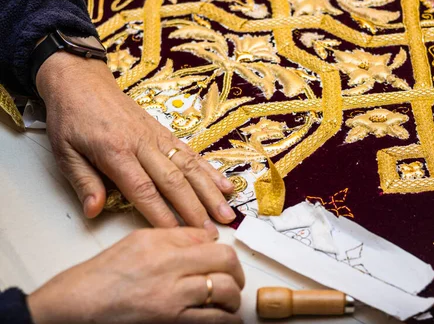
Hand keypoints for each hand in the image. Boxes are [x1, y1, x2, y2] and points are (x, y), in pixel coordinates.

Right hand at [28, 228, 244, 323]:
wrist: (79, 305)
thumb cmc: (104, 274)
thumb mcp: (140, 240)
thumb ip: (178, 236)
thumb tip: (209, 237)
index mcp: (164, 248)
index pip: (215, 247)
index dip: (228, 255)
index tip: (227, 261)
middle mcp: (171, 273)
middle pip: (226, 268)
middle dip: (237, 275)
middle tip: (234, 281)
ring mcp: (172, 302)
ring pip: (225, 295)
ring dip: (233, 299)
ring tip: (228, 301)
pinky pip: (212, 323)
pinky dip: (225, 320)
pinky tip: (224, 319)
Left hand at [36, 52, 237, 231]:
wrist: (82, 81)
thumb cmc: (72, 118)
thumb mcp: (64, 152)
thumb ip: (83, 182)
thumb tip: (94, 211)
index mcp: (115, 152)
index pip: (143, 189)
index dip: (161, 214)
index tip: (176, 235)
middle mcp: (142, 144)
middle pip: (174, 181)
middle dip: (195, 209)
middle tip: (211, 232)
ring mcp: (157, 137)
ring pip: (189, 167)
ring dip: (210, 192)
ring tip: (226, 212)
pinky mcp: (165, 132)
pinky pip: (191, 153)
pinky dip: (210, 170)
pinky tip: (225, 184)